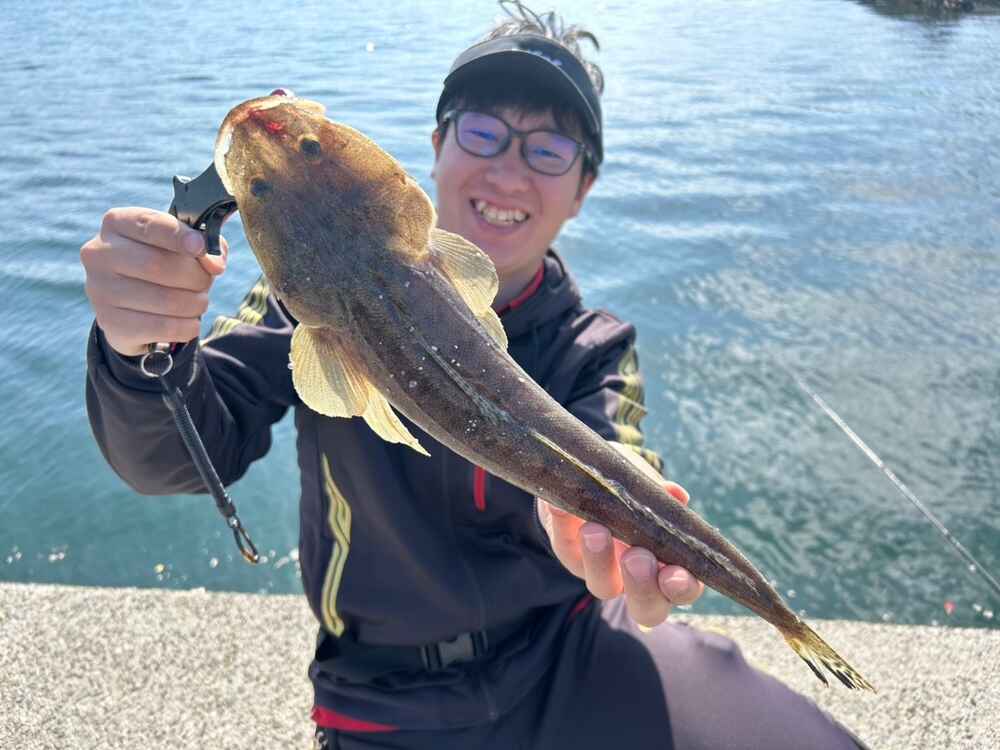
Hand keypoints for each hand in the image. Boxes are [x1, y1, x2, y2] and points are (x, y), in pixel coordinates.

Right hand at [81, 207, 227, 355]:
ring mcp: (100, 289)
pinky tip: (190, 323)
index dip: (179, 236)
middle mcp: (100, 253)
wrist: (133, 305)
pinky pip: (162, 327)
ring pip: (165, 300)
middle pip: (158, 265)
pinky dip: (187, 327)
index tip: (201, 247)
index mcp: (117, 223)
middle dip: (195, 277)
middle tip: (205, 283)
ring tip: (199, 302)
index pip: (149, 225)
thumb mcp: (183, 244)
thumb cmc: (164, 262)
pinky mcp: (110, 323)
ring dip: (195, 304)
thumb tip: (215, 264)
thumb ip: (205, 244)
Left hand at [537, 480, 704, 627]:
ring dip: (599, 560)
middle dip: (642, 587)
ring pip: (602, 586)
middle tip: (636, 558)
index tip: (675, 573)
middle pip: (646, 609)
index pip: (682, 591)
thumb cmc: (636, 493)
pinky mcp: (569, 554)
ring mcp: (601, 572)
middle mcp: (636, 580)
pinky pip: (565, 545)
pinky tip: (561, 506)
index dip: (682, 588)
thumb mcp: (651, 491)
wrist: (596, 479)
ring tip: (594, 530)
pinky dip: (563, 523)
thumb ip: (663, 495)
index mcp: (668, 567)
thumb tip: (675, 493)